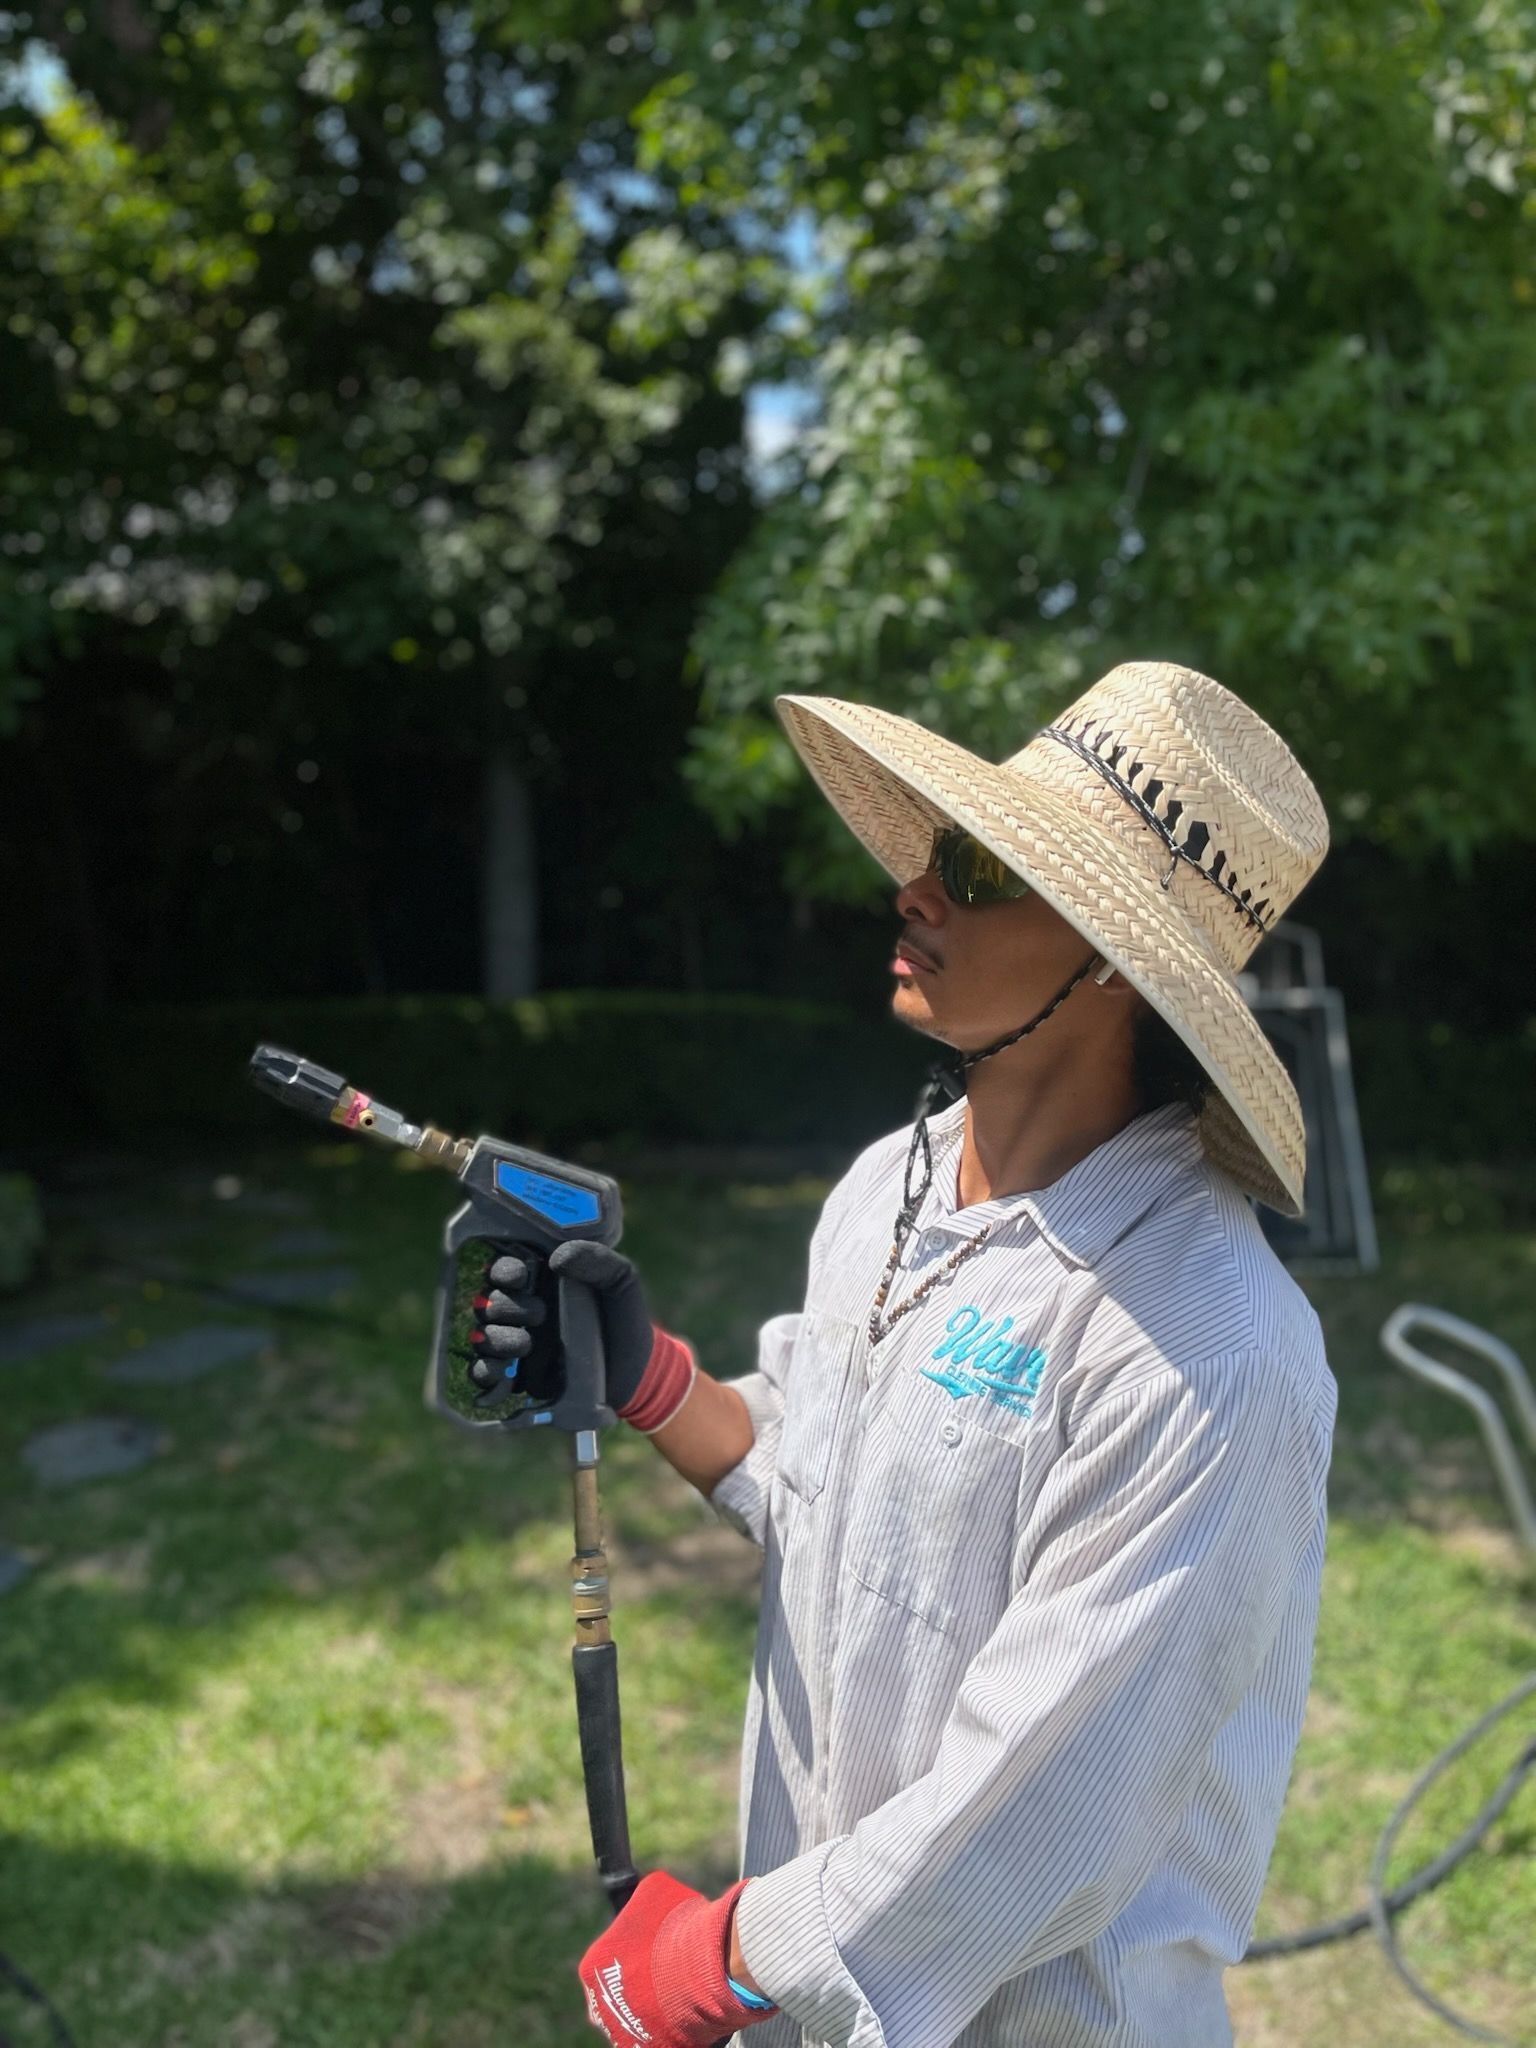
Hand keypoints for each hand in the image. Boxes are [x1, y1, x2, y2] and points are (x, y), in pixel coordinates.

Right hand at [475, 1241, 695, 1433]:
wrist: (635, 1373)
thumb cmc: (625, 1319)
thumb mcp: (622, 1282)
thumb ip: (599, 1260)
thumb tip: (558, 1256)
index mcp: (541, 1282)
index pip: (505, 1269)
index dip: (504, 1270)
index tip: (520, 1276)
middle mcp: (522, 1309)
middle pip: (490, 1301)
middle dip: (506, 1306)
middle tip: (538, 1313)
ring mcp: (516, 1342)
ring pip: (483, 1334)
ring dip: (496, 1338)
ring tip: (525, 1344)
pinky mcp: (515, 1376)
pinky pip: (484, 1371)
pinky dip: (486, 1370)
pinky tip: (503, 1371)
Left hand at [578, 1873, 773, 2047]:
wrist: (705, 1964)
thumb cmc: (677, 1926)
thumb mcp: (653, 1892)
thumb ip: (640, 1901)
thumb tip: (644, 1896)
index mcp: (593, 1967)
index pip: (605, 1963)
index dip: (628, 1956)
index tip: (647, 1953)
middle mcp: (600, 2004)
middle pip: (615, 1995)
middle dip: (635, 1986)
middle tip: (661, 1973)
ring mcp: (622, 2032)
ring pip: (632, 2019)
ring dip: (648, 2009)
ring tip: (675, 1993)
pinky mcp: (646, 2047)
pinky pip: (650, 2039)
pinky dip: (663, 2028)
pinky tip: (680, 2012)